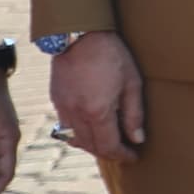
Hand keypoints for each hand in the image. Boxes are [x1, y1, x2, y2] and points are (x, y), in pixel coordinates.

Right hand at [48, 32, 145, 163]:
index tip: (134, 156)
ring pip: (76, 140)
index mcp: (97, 112)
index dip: (123, 155)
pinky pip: (65, 127)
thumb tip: (137, 138)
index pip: (109, 146)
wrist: (80, 36)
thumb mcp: (132, 84)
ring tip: (110, 143)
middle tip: (125, 152)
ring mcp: (62, 108)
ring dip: (93, 146)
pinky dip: (78, 135)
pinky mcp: (55, 100)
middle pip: (91, 146)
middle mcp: (76, 115)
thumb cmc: (111, 56)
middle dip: (109, 153)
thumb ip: (134, 114)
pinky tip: (91, 130)